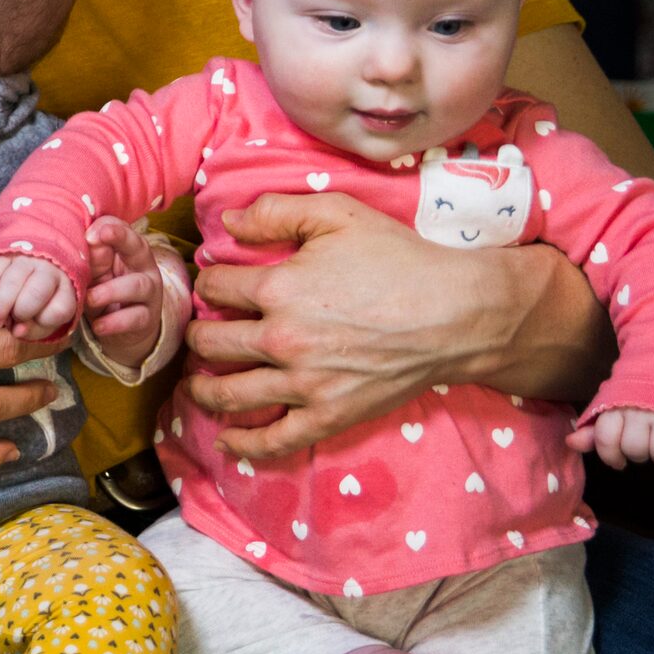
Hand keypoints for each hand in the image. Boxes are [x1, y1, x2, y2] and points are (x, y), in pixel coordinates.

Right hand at [0, 251, 77, 337]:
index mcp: (66, 289)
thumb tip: (17, 331)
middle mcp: (49, 271)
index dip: (43, 320)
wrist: (36, 262)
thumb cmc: (40, 300)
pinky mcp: (5, 253)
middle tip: (9, 324)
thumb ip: (34, 329)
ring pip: (12, 280)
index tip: (31, 325)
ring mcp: (27, 259)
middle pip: (36, 292)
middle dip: (20, 312)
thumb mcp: (45, 318)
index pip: (59, 309)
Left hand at [80, 216, 167, 344]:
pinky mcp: (147, 319)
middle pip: (139, 247)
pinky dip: (114, 322)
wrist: (124, 331)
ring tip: (90, 298)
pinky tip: (98, 325)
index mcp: (129, 251)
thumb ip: (93, 258)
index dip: (108, 227)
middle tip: (93, 239)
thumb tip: (88, 240)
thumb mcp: (95, 273)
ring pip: (138, 284)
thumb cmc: (105, 292)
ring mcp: (149, 293)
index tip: (89, 233)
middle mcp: (144, 267)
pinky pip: (135, 317)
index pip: (123, 230)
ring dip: (110, 290)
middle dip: (120, 238)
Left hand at [184, 193, 568, 460]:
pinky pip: (272, 440)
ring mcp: (304, 385)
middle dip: (199, 332)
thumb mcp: (338, 214)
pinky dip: (242, 442)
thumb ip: (277, 210)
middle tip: (202, 330)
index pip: (215, 287)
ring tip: (197, 382)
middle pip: (211, 342)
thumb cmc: (398, 259)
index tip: (217, 283)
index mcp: (278, 289)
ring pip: (228, 393)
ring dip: (203, 387)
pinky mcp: (328, 416)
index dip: (211, 280)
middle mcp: (281, 341)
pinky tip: (225, 438)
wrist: (456, 314)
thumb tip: (229, 222)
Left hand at [567, 407, 653, 469]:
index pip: (606, 439)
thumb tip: (571, 443)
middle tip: (643, 442)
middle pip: (635, 449)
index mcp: (616, 405)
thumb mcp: (610, 405)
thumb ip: (593, 429)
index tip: (618, 459)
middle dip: (637, 453)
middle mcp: (641, 409)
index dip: (610, 455)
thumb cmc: (634, 393)